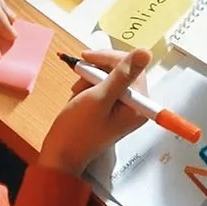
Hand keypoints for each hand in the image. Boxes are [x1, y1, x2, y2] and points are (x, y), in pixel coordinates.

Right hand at [37, 48, 154, 175]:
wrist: (60, 153)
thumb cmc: (78, 128)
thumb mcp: (99, 98)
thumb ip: (122, 75)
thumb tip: (145, 52)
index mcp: (138, 105)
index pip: (133, 68)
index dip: (110, 59)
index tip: (87, 57)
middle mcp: (135, 106)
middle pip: (123, 72)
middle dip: (98, 71)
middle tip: (79, 74)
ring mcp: (122, 108)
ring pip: (110, 77)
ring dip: (90, 78)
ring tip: (77, 91)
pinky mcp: (110, 110)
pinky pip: (103, 87)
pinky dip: (88, 87)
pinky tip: (78, 95)